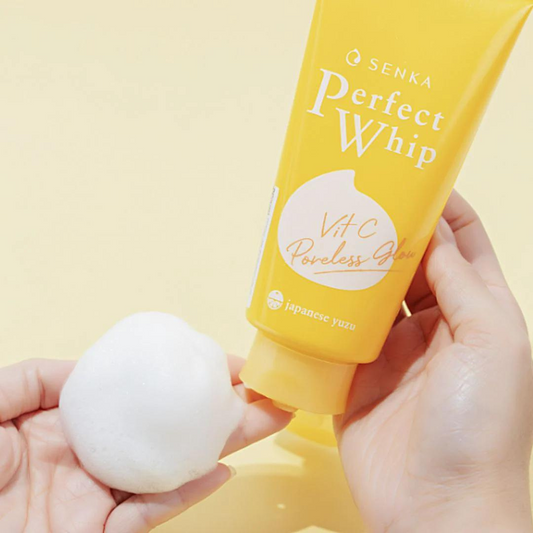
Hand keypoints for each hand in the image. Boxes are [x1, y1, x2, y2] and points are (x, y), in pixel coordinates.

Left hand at [0, 355, 290, 531]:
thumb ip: (38, 377)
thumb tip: (87, 366)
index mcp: (76, 425)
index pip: (145, 396)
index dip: (185, 378)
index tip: (221, 363)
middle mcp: (99, 457)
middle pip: (175, 429)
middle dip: (225, 408)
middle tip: (268, 390)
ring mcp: (103, 498)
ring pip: (177, 467)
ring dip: (224, 444)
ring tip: (268, 419)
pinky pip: (152, 512)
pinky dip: (188, 492)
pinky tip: (222, 467)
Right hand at [336, 191, 532, 532]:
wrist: (436, 507)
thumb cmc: (478, 424)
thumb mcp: (490, 343)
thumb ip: (461, 285)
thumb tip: (432, 233)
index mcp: (475, 312)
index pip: (460, 243)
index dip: (441, 208)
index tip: (411, 178)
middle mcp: (434, 324)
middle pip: (411, 262)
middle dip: (389, 230)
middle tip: (357, 199)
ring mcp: (391, 347)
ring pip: (371, 292)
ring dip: (355, 264)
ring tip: (330, 230)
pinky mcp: (355, 371)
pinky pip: (339, 328)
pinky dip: (327, 306)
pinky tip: (310, 283)